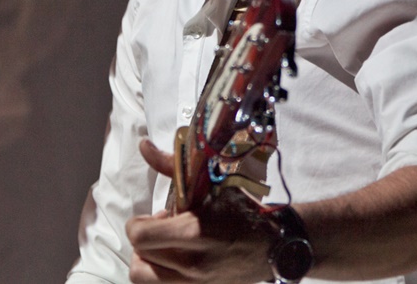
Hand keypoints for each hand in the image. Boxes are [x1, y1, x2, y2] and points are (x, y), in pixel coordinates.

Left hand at [126, 140, 277, 282]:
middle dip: (143, 242)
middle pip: (139, 261)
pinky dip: (161, 273)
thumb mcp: (211, 184)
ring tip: (166, 247)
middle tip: (161, 230)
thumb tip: (143, 146)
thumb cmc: (244, 210)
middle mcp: (192, 264)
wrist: (278, 244)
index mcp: (194, 232)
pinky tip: (177, 259)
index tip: (156, 215)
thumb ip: (171, 167)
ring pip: (145, 279)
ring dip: (148, 261)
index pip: (139, 236)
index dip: (138, 223)